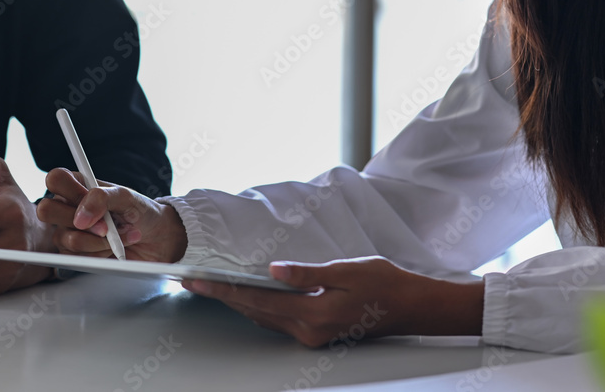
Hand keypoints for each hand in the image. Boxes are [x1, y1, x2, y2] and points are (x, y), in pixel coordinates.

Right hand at [37, 168, 187, 262]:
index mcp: (79, 186)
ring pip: (64, 239)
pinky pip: (75, 257)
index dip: (68, 190)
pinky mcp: (75, 254)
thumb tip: (80, 216)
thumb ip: (102, 198)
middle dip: (79, 221)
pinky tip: (113, 248)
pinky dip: (99, 254)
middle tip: (105, 226)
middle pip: (46, 210)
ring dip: (97, 241)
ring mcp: (69, 231)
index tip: (88, 199)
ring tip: (118, 236)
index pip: (55, 179)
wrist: (157, 239)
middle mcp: (69, 207)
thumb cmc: (142, 212)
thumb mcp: (127, 197)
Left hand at [182, 257, 483, 346]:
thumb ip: (307, 273)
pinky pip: (277, 320)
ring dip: (235, 302)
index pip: (257, 299)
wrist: (414, 307)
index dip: (223, 288)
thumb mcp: (346, 270)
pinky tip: (244, 295)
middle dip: (220, 295)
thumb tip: (273, 270)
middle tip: (190, 281)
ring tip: (208, 286)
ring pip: (262, 318)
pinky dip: (257, 306)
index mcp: (314, 314)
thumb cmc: (385, 284)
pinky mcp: (317, 332)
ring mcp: (312, 335)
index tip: (197, 279)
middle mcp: (308, 330)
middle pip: (253, 312)